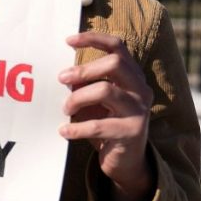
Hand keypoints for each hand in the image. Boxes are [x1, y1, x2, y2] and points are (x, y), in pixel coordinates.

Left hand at [59, 32, 154, 200]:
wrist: (125, 161)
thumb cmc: (105, 125)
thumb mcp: (95, 101)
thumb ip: (84, 85)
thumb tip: (60, 74)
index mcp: (132, 76)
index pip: (118, 47)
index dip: (94, 39)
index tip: (68, 40)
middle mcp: (140, 89)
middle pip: (115, 64)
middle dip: (84, 69)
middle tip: (62, 79)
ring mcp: (139, 110)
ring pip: (105, 90)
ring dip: (77, 98)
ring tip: (65, 109)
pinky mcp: (133, 132)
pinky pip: (99, 125)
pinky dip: (77, 128)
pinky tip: (64, 131)